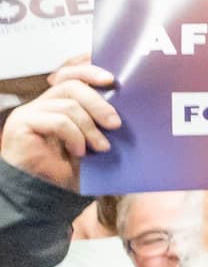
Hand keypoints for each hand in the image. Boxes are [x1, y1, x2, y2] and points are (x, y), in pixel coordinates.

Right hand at [0, 60, 118, 187]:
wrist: (43, 195)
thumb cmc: (67, 170)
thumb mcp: (91, 143)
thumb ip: (101, 125)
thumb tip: (126, 112)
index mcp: (57, 103)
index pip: (71, 75)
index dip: (90, 72)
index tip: (111, 80)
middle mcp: (41, 104)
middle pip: (73, 86)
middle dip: (99, 104)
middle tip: (116, 124)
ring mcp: (29, 112)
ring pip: (68, 105)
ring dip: (90, 127)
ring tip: (101, 147)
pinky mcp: (21, 124)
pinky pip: (58, 121)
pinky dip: (75, 136)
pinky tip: (78, 151)